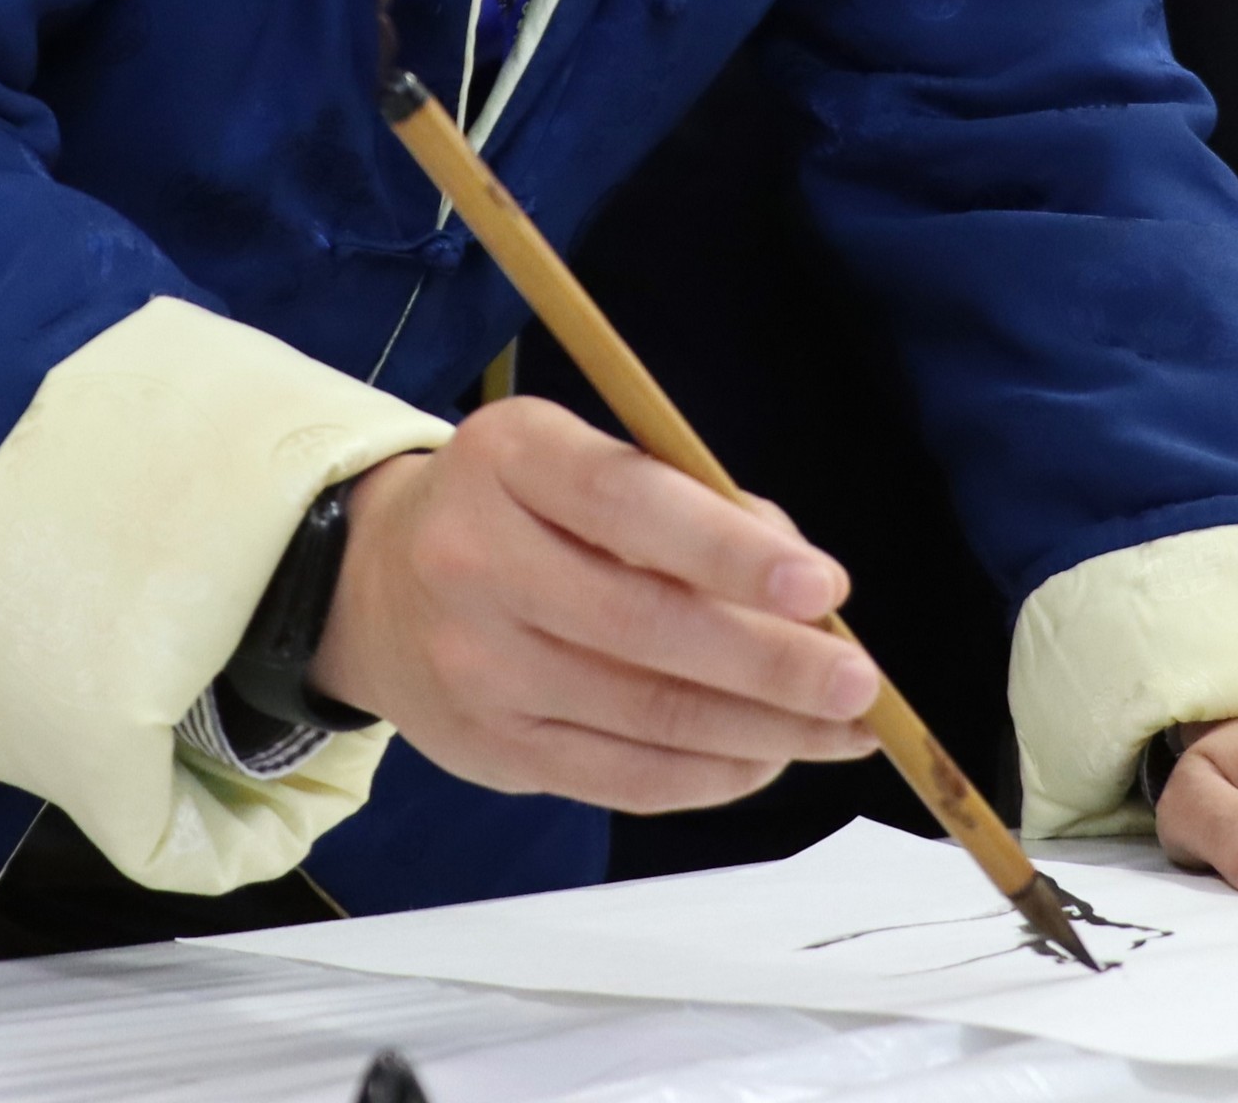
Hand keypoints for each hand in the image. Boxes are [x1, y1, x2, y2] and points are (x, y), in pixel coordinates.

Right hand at [309, 398, 879, 808]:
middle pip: (646, 625)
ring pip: (645, 714)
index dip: (733, 552)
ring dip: (763, 730)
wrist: (377, 585)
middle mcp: (476, 560)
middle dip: (772, 662)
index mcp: (511, 459)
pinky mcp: (490, 748)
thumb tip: (809, 593)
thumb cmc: (524, 508)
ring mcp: (476, 665)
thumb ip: (695, 503)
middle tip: (859, 682)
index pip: (630, 506)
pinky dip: (710, 774)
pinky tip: (768, 758)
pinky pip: (621, 778)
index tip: (822, 586)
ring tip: (841, 730)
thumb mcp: (587, 458)